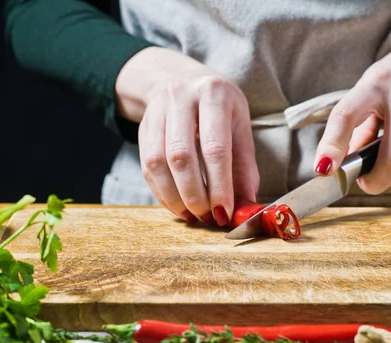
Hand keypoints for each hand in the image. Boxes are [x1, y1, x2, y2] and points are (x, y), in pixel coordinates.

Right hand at [115, 47, 258, 224]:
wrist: (182, 78)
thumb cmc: (219, 106)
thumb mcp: (240, 125)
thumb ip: (244, 166)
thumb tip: (247, 205)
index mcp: (214, 94)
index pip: (215, 147)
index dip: (219, 185)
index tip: (224, 212)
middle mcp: (181, 97)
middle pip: (181, 156)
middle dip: (194, 195)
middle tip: (207, 217)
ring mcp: (157, 110)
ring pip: (157, 162)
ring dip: (174, 197)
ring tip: (191, 215)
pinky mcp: (143, 126)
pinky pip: (146, 165)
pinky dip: (161, 192)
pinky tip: (176, 204)